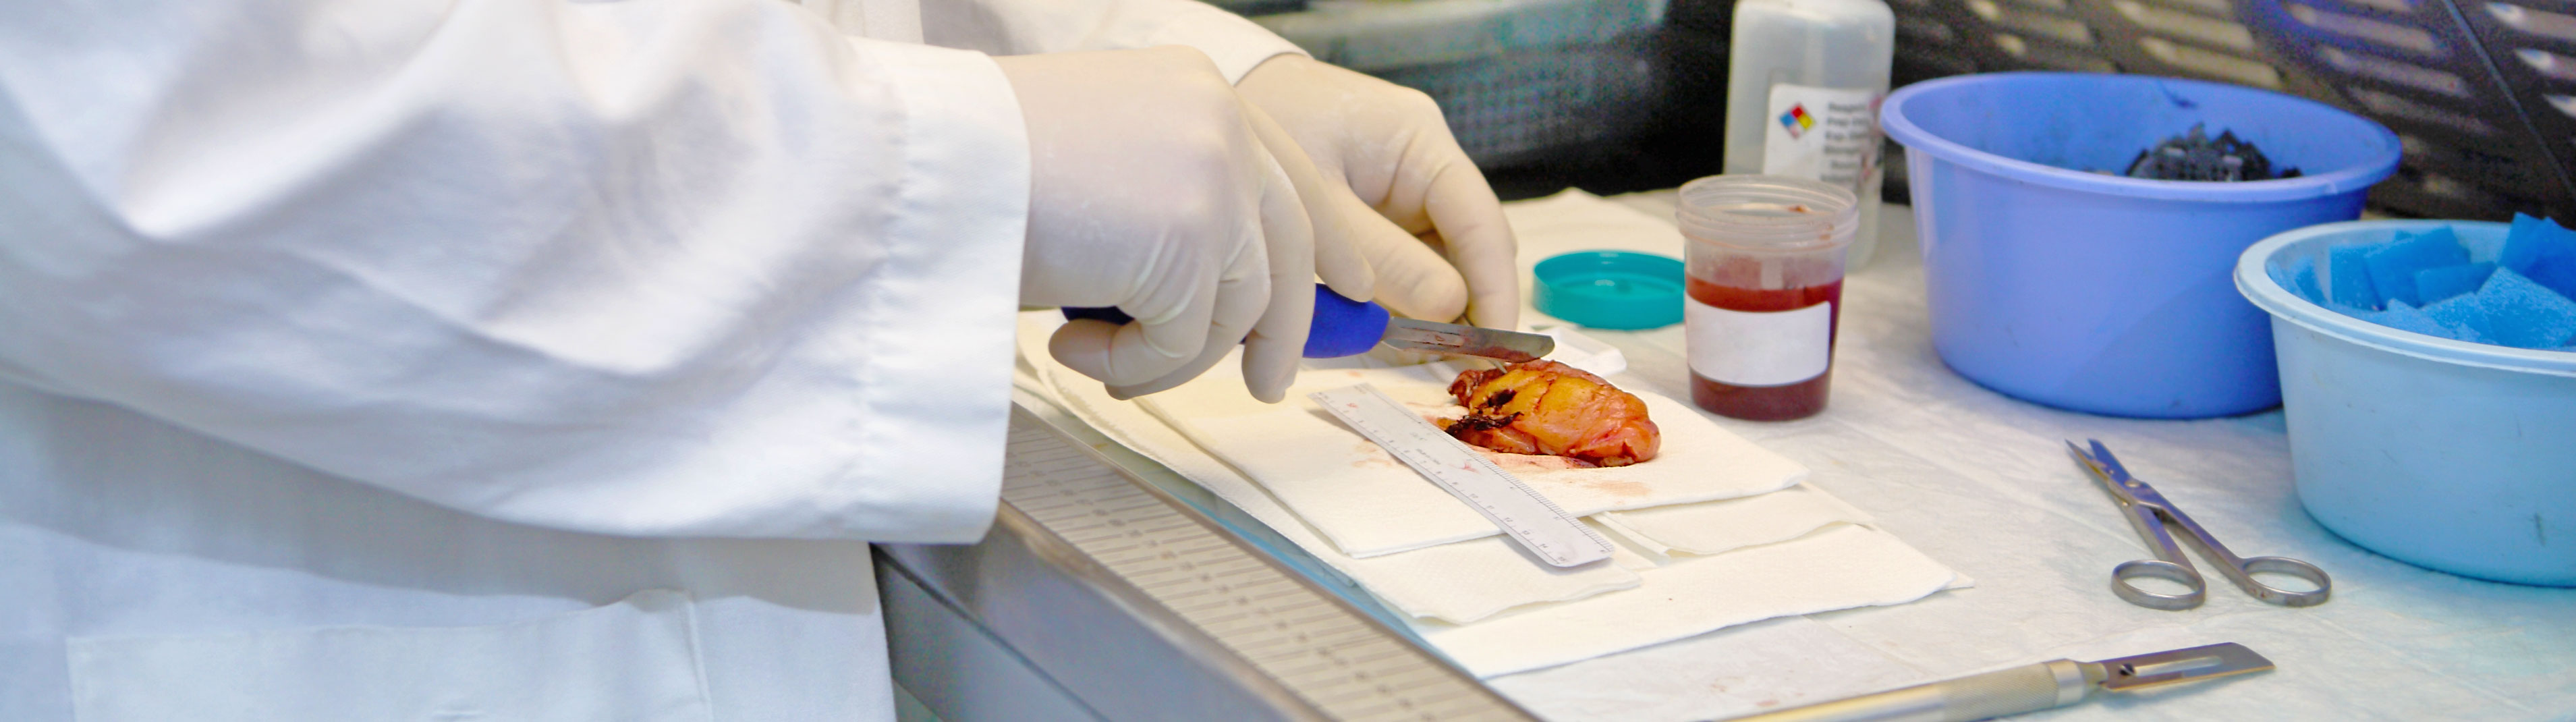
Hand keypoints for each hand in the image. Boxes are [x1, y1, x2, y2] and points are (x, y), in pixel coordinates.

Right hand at [1000, 48, 1364, 401]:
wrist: (913, 164)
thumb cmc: (973, 168)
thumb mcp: (1098, 163)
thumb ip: (1163, 201)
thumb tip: (1202, 284)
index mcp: (1198, 89)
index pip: (1284, 180)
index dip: (1310, 251)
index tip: (1317, 302)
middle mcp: (1222, 120)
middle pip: (1287, 245)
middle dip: (1277, 328)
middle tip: (1263, 384)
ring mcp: (1216, 177)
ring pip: (1238, 307)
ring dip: (1170, 357)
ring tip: (1097, 359)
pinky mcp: (1193, 239)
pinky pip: (1187, 340)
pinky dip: (1134, 364)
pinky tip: (1070, 346)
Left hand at [1236, 54, 1519, 329]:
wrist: (1221, 105)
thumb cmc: (1268, 127)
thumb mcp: (1321, 201)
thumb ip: (1383, 257)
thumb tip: (1448, 310)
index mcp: (1421, 142)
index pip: (1482, 224)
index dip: (1496, 291)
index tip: (1495, 347)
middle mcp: (1425, 166)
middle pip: (1469, 249)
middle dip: (1465, 307)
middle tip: (1452, 364)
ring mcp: (1404, 191)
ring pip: (1437, 263)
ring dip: (1428, 310)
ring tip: (1411, 354)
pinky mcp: (1379, 213)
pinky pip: (1403, 263)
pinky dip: (1395, 299)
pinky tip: (1380, 331)